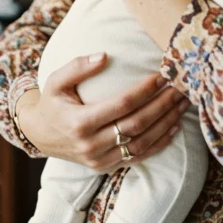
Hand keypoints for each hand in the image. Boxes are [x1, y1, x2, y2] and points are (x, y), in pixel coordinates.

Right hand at [15, 53, 189, 170]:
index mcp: (79, 122)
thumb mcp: (56, 80)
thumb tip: (104, 55)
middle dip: (162, 105)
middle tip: (180, 87)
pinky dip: (160, 143)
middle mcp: (90, 145)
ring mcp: (99, 160)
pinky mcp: (106, 167)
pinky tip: (174, 126)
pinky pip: (139, 157)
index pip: (121, 105)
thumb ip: (78, 66)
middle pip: (136, 125)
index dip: (144, 90)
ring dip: (166, 123)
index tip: (162, 75)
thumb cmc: (52, 102)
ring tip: (182, 104)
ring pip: (141, 143)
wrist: (40, 135)